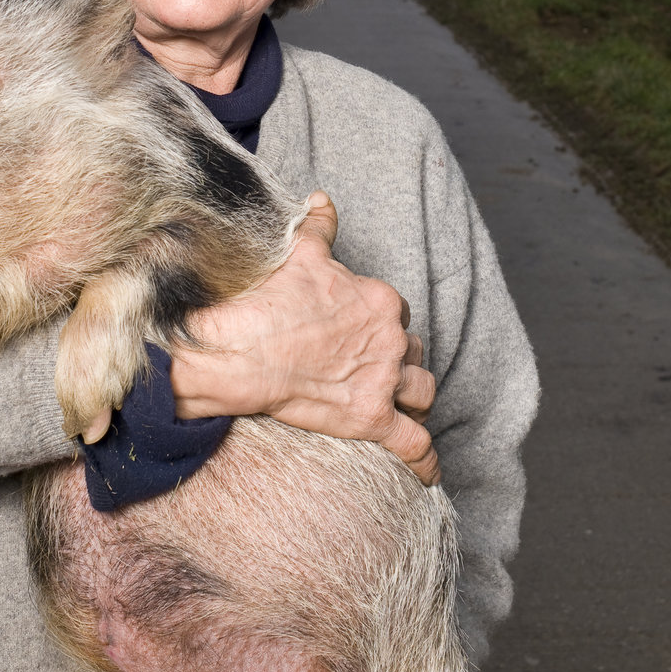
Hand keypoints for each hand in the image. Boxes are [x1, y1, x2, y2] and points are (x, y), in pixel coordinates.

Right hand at [168, 193, 439, 485]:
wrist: (244, 349)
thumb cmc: (270, 300)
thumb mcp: (300, 253)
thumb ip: (320, 226)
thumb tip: (322, 200)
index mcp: (380, 300)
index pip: (396, 313)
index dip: (381, 325)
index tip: (360, 334)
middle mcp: (391, 340)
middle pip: (413, 352)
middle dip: (399, 361)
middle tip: (374, 369)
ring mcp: (384, 381)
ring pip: (422, 393)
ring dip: (413, 400)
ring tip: (400, 408)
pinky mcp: (372, 420)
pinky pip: (414, 445)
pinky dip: (424, 461)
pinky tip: (425, 471)